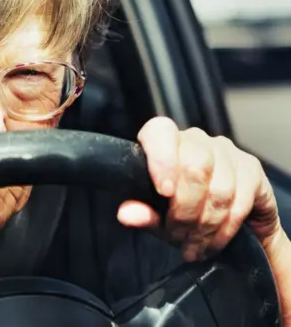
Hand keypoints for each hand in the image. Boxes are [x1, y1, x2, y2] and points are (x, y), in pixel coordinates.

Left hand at [117, 116, 281, 261]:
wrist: (219, 221)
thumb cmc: (179, 211)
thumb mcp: (157, 216)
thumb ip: (143, 213)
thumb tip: (126, 214)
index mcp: (164, 142)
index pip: (160, 132)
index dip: (163, 160)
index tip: (163, 192)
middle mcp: (196, 140)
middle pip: (195, 167)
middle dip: (185, 211)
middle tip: (177, 236)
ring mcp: (226, 151)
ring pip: (219, 188)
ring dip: (204, 225)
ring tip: (193, 246)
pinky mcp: (251, 168)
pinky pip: (240, 201)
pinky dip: (224, 229)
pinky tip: (211, 243)